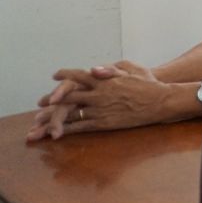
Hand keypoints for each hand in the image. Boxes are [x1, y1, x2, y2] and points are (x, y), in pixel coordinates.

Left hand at [26, 62, 176, 140]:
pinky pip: (81, 127)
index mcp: (105, 80)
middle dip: (51, 101)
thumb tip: (95, 69)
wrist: (161, 101)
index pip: (78, 76)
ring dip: (52, 120)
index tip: (55, 75)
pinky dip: (67, 129)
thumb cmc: (148, 83)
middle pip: (68, 97)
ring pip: (70, 114)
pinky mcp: (105, 123)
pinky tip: (56, 134)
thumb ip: (111, 69)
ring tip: (38, 125)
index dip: (65, 75)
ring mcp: (101, 110)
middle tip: (39, 105)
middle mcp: (99, 94)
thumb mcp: (132, 69)